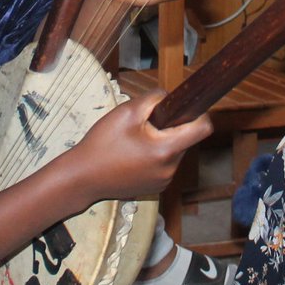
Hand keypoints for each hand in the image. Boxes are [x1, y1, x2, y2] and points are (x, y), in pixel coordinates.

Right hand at [71, 90, 212, 202]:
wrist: (82, 177)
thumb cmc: (102, 144)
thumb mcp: (126, 112)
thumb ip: (153, 99)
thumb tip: (169, 97)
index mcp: (166, 150)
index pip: (202, 129)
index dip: (198, 113)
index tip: (183, 106)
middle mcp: (170, 169)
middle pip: (186, 139)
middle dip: (171, 127)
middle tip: (145, 123)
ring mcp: (163, 181)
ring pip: (174, 151)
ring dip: (162, 141)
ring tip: (135, 139)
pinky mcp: (155, 187)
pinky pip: (164, 164)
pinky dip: (155, 155)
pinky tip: (133, 154)